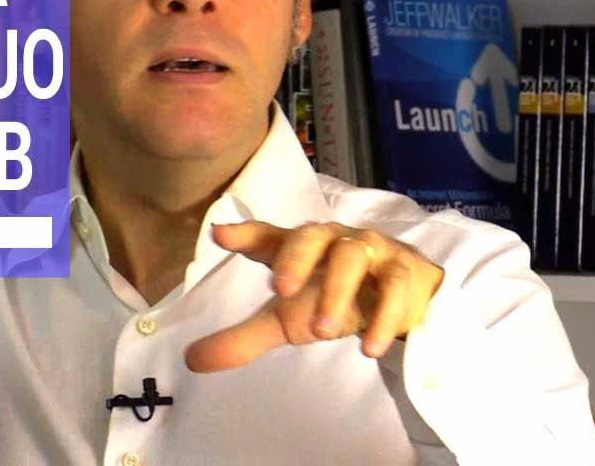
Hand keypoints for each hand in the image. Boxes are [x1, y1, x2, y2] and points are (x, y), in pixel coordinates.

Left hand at [184, 220, 444, 372]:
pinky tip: (369, 348)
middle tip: (279, 292)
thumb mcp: (287, 320)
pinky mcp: (403, 272)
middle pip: (311, 236)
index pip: (267, 235)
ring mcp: (370, 251)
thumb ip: (243, 337)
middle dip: (295, 260)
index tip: (219, 234)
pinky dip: (383, 317)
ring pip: (353, 257)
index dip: (245, 233)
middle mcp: (332, 240)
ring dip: (336, 293)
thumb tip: (191, 361)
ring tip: (322, 333)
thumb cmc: (332, 300)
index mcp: (297, 247)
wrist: (401, 299)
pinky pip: (395, 286)